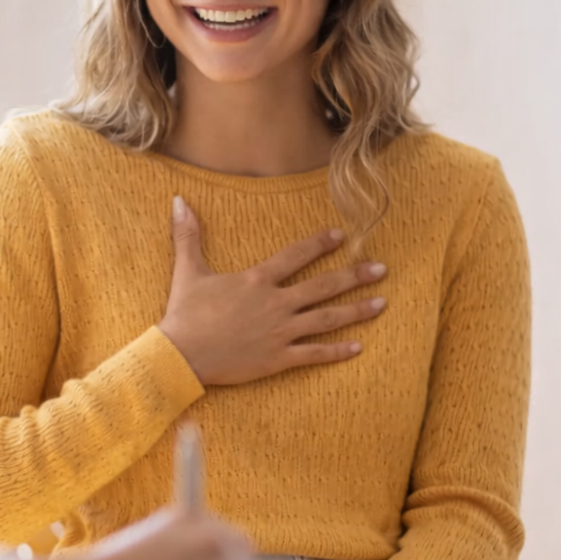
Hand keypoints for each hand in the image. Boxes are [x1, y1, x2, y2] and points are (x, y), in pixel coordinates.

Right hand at [157, 196, 387, 385]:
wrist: (181, 355)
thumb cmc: (184, 314)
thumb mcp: (187, 271)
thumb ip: (188, 235)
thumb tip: (178, 200)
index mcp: (256, 280)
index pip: (296, 256)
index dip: (320, 244)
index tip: (342, 236)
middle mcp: (275, 303)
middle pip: (323, 286)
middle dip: (355, 276)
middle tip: (382, 269)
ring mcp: (280, 332)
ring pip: (326, 318)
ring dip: (356, 310)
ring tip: (381, 303)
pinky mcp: (278, 358)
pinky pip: (314, 354)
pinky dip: (337, 351)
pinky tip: (358, 347)